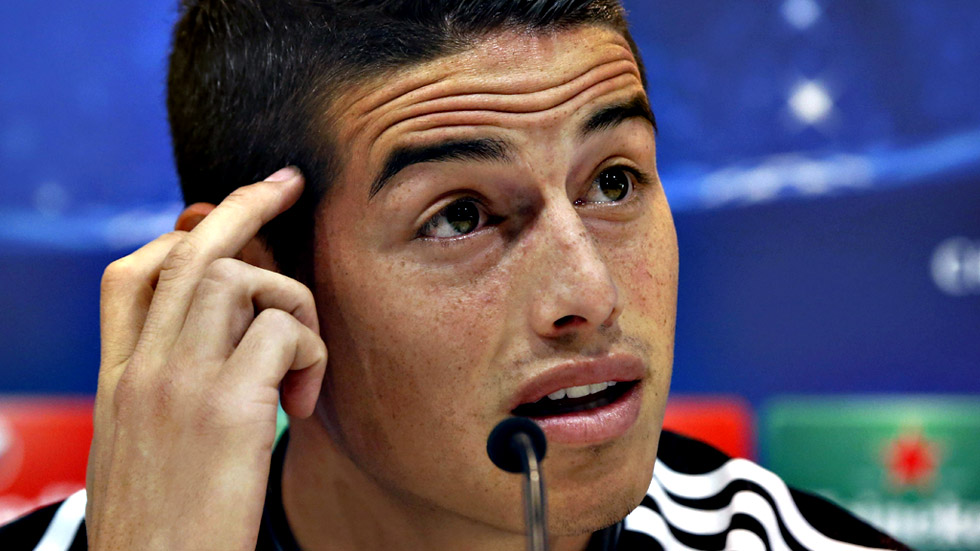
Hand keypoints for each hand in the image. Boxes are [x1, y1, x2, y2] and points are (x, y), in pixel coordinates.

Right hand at [85, 168, 326, 549]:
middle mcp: (144, 370)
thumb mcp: (140, 450)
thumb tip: (217, 354)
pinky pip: (285, 333)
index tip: (217, 218)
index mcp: (119, 380)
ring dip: (292, 301)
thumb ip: (166, 393)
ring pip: (242, 279)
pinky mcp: (229, 410)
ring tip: (303, 360)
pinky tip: (304, 406)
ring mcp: (182, 384)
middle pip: (193, 254)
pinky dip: (311, 354)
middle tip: (286, 183)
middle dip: (244, 205)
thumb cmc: (162, 528)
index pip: (131, 275)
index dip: (178, 235)